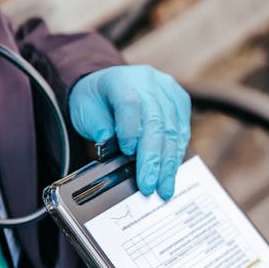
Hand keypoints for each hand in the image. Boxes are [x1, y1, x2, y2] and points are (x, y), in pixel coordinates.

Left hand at [69, 64, 190, 199]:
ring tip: (164, 187)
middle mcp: (147, 81)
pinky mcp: (179, 100)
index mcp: (120, 80)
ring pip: (173, 129)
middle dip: (153, 159)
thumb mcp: (85, 112)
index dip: (130, 131)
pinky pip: (183, 129)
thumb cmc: (96, 102)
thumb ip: (98, 128)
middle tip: (150, 186)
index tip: (127, 153)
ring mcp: (166, 89)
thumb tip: (111, 148)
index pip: (129, 104)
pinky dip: (177, 153)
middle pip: (156, 121)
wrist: (109, 86)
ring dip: (169, 163)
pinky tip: (172, 171)